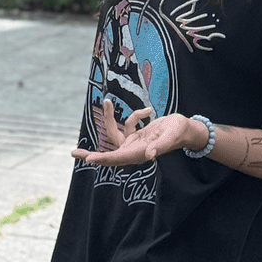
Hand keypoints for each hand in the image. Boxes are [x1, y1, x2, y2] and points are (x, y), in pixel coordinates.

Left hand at [73, 104, 207, 168]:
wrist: (187, 130)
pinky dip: (135, 115)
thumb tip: (149, 155)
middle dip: (91, 153)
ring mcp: (135, 144)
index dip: (102, 158)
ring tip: (106, 101)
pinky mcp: (137, 136)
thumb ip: (160, 146)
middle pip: (109, 153)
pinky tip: (149, 110)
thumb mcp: (170, 137)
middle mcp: (134, 151)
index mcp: (139, 153)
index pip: (117, 157)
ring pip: (114, 134)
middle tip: (73, 153)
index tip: (88, 159)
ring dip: (109, 119)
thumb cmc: (180, 133)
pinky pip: (128, 125)